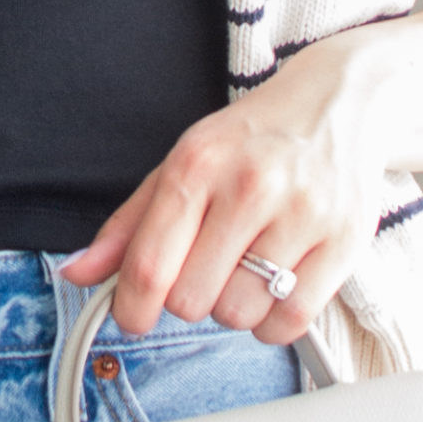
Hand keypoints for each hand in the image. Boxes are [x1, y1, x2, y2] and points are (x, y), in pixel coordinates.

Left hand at [57, 37, 390, 342]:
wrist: (339, 100)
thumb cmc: (252, 139)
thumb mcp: (181, 164)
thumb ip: (128, 225)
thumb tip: (76, 272)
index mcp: (197, 164)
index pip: (150, 266)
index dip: (132, 308)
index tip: (134, 316)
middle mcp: (250, 186)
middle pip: (192, 300)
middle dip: (190, 297)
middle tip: (207, 267)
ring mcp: (303, 213)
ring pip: (240, 315)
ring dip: (234, 308)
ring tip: (246, 270)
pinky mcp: (346, 239)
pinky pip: (291, 321)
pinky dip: (274, 321)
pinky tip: (275, 287)